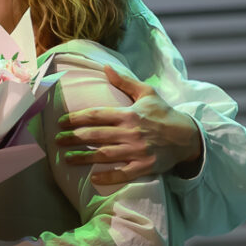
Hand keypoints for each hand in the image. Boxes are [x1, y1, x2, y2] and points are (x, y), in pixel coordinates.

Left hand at [56, 66, 203, 187]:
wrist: (188, 136)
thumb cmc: (164, 114)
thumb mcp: (147, 93)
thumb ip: (124, 82)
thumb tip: (105, 67)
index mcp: (129, 114)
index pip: (97, 115)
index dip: (76, 118)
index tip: (61, 122)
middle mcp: (131, 132)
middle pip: (96, 135)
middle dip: (74, 137)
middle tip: (57, 140)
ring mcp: (137, 151)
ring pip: (105, 154)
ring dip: (84, 157)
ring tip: (66, 158)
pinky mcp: (145, 166)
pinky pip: (123, 174)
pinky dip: (108, 176)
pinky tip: (93, 177)